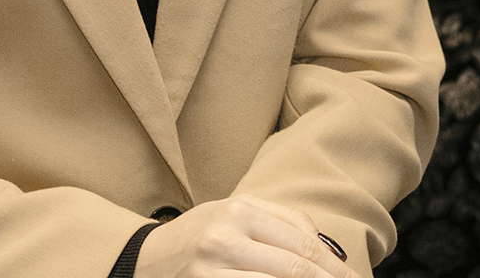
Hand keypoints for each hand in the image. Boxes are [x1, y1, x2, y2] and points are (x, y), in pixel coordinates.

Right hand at [134, 194, 357, 277]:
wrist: (145, 260)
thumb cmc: (199, 235)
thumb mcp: (234, 212)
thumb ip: (282, 221)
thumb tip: (328, 250)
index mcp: (238, 210)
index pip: (301, 242)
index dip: (334, 267)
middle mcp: (225, 237)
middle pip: (294, 268)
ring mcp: (212, 269)